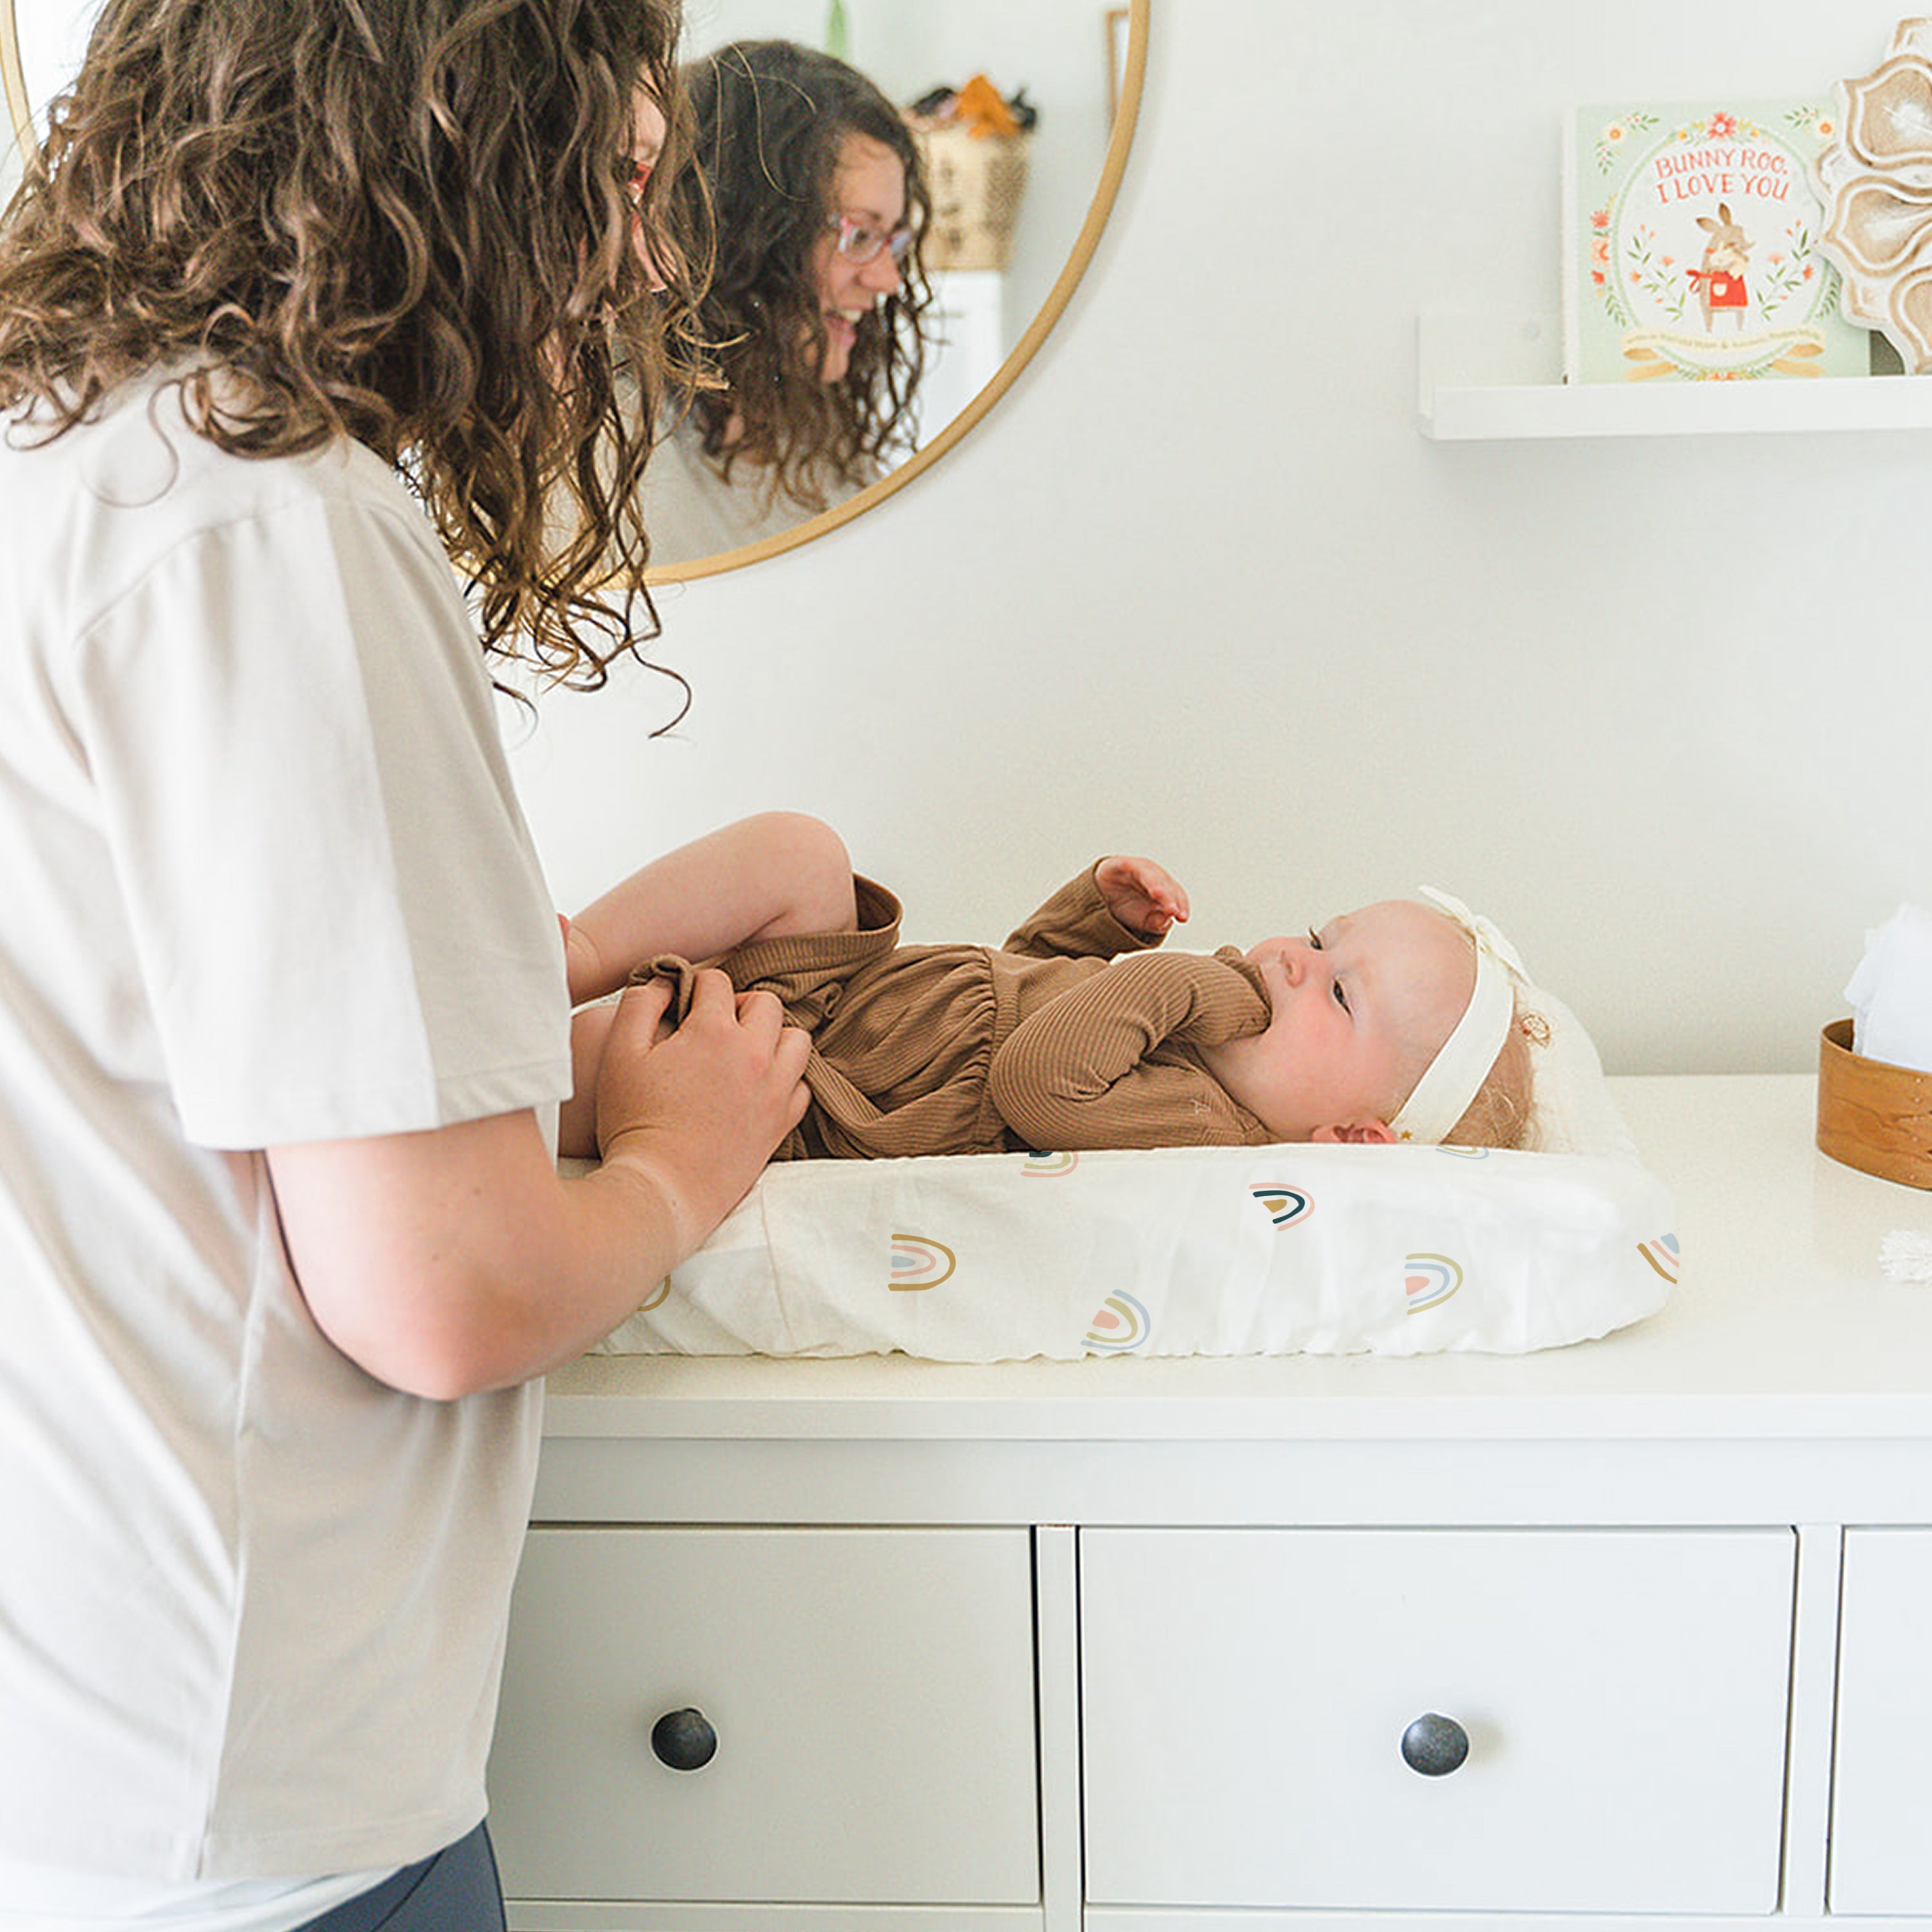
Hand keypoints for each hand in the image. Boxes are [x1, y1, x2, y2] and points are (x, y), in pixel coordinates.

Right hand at [593, 970, 809, 1247]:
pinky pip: (803, 1084)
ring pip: (797, 1039)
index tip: (683, 1007)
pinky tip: (760, 1085)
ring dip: (773, 1036)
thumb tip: (665, 982)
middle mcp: (754, 1055)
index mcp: (714, 1032)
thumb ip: (640, 1005)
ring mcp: (774, 1089)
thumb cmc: (635, 1122)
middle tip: (714, 1027)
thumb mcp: (619, 1053)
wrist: (662, 1188)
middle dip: (740, 1005)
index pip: (718, 981)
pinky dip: (787, 1077)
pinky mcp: (782, 1121)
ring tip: (743, 1051)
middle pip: (766, 1003)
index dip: (696, 987)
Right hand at [1095, 855, 1189, 937]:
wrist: (1102, 899)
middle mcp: (1155, 876)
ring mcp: (1139, 869)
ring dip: (1154, 884)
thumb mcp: (1143, 922)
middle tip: (1172, 911)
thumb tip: (1166, 920)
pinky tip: (1132, 870)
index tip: (1182, 919)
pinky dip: (1130, 866)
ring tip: (1157, 894)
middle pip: (1166, 885)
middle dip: (1169, 898)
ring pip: (1150, 875)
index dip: (1181, 906)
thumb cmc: (1127, 908)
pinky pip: (1128, 865)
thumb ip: (1157, 923)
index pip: (1178, 896)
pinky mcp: (1121, 864)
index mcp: (1166, 889)